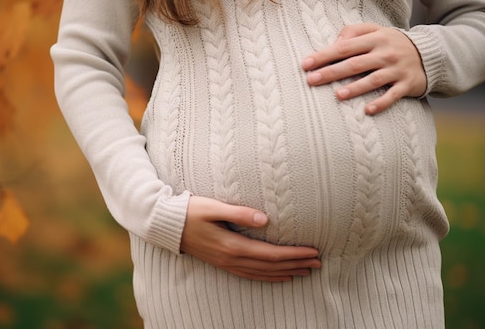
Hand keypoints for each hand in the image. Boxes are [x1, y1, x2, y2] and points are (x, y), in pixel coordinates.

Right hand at [180, 196, 321, 281]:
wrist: (166, 225)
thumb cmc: (190, 211)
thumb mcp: (213, 207)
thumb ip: (239, 213)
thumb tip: (266, 220)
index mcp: (232, 245)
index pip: (271, 254)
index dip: (294, 254)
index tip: (313, 251)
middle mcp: (232, 258)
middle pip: (271, 266)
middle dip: (297, 264)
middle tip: (318, 262)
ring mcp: (227, 263)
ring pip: (263, 273)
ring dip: (286, 272)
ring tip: (306, 271)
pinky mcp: (223, 263)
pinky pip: (251, 275)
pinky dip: (269, 277)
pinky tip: (279, 276)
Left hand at [301, 23, 426, 114]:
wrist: (430, 54)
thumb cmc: (391, 43)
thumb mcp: (375, 31)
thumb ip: (353, 32)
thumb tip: (333, 43)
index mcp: (375, 39)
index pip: (345, 47)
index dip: (324, 55)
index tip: (305, 64)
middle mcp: (385, 53)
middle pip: (355, 64)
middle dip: (332, 72)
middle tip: (311, 80)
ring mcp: (396, 70)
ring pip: (374, 79)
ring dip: (355, 88)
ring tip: (338, 95)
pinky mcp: (407, 84)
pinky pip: (393, 96)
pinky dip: (381, 103)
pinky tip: (367, 111)